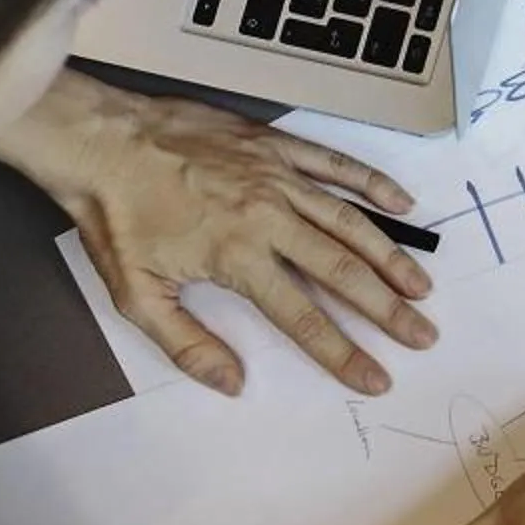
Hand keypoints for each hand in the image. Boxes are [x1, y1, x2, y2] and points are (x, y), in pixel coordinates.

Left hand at [0, 73, 435, 397]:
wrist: (101, 142)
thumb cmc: (115, 219)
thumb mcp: (135, 295)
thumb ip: (187, 343)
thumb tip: (233, 382)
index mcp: (237, 257)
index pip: (303, 317)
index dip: (344, 353)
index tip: (376, 378)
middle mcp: (269, 217)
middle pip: (342, 270)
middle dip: (387, 308)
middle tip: (423, 333)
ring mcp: (277, 177)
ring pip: (349, 220)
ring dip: (390, 255)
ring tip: (420, 285)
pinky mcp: (276, 146)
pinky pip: (335, 165)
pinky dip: (371, 182)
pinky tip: (401, 202)